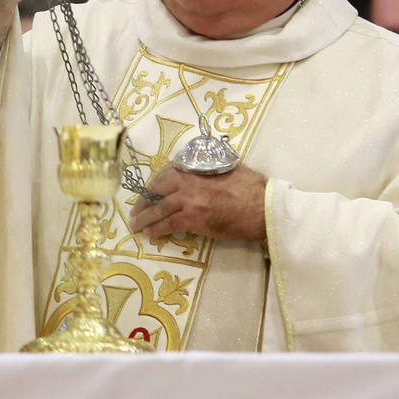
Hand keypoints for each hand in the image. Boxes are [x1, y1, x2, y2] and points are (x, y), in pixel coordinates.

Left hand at [127, 164, 268, 242]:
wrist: (262, 207)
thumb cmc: (250, 187)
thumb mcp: (226, 166)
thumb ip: (207, 168)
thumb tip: (197, 171)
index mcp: (196, 167)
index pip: (166, 171)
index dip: (155, 183)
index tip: (150, 190)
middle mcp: (188, 181)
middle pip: (157, 188)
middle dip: (144, 200)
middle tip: (137, 209)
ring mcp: (189, 199)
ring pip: (159, 208)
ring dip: (145, 217)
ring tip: (136, 223)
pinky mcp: (193, 218)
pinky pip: (168, 223)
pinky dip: (156, 228)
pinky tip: (149, 233)